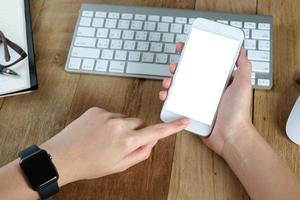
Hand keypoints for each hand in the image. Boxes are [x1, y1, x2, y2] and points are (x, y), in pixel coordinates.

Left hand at [41, 107, 189, 185]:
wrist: (62, 156)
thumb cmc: (90, 165)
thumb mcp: (120, 166)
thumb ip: (141, 153)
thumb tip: (151, 141)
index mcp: (128, 141)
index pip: (156, 132)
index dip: (172, 127)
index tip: (183, 120)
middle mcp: (120, 125)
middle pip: (140, 123)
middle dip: (137, 132)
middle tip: (122, 144)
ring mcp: (107, 115)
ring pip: (125, 119)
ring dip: (121, 127)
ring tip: (105, 139)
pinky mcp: (97, 109)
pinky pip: (111, 114)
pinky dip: (109, 122)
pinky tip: (97, 132)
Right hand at [159, 43, 252, 155]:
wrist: (230, 136)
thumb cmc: (238, 112)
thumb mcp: (243, 84)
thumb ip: (244, 66)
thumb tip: (242, 50)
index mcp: (217, 81)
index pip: (203, 63)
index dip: (193, 54)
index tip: (184, 47)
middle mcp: (206, 90)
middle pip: (188, 74)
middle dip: (178, 68)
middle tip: (173, 67)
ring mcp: (197, 101)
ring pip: (179, 87)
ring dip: (170, 82)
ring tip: (167, 82)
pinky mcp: (190, 112)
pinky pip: (176, 103)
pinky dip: (168, 98)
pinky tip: (165, 96)